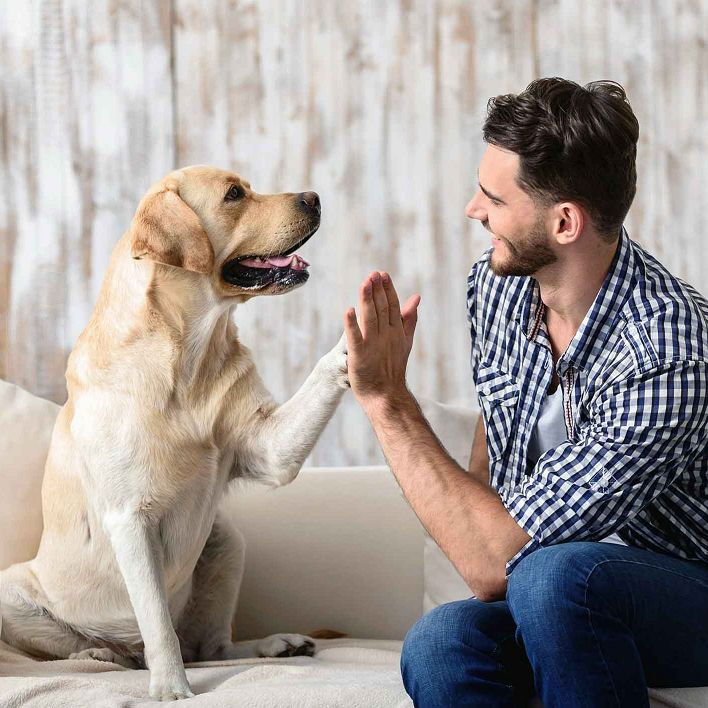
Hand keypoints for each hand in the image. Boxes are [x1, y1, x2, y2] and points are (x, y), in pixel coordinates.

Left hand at [343, 271, 420, 408]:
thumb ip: (409, 318)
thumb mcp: (404, 340)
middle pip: (381, 308)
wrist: (386, 394)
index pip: (392, 305)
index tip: (382, 275)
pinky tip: (349, 311)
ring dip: (367, 300)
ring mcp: (373, 345)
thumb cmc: (392, 367)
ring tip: (364, 284)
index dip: (387, 289)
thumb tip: (416, 297)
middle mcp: (386, 335)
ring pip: (370, 318)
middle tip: (373, 274)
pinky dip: (352, 324)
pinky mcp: (359, 355)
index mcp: (395, 330)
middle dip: (377, 290)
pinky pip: (355, 338)